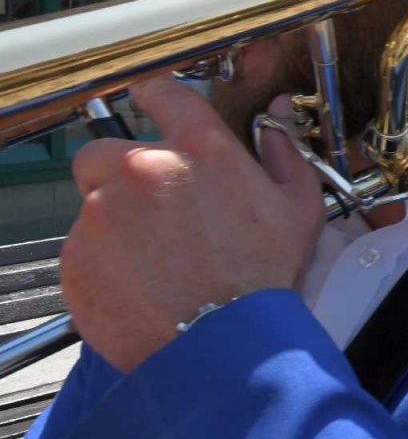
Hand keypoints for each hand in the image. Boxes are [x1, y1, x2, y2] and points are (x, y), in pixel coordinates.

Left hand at [61, 80, 325, 371]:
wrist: (223, 344)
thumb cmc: (264, 276)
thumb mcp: (300, 206)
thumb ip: (283, 152)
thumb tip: (273, 121)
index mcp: (199, 149)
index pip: (162, 93)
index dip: (156, 99)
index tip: (153, 107)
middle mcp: (142, 170)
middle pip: (105, 149)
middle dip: (121, 172)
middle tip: (153, 207)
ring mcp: (101, 213)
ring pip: (92, 202)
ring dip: (113, 220)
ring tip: (152, 257)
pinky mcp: (76, 255)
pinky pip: (81, 248)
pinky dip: (103, 261)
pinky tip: (140, 283)